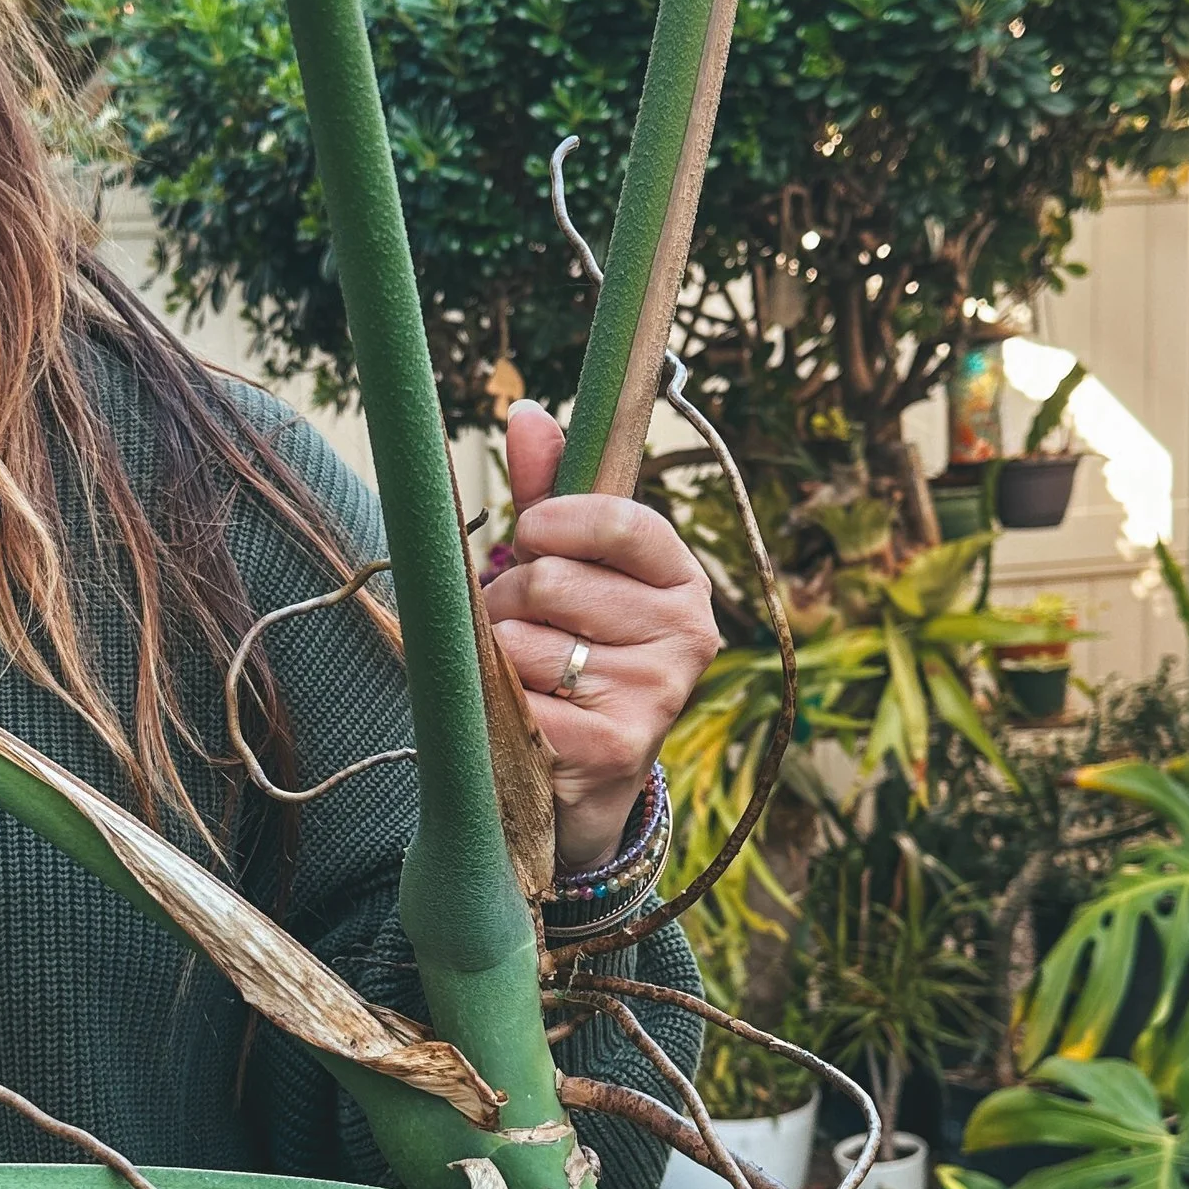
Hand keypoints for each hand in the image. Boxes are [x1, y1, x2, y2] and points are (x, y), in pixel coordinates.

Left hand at [482, 402, 719, 876]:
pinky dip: (501, 709)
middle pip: (551, 580)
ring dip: (499, 659)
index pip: (618, 519)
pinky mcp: (618, 746)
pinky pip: (520, 702)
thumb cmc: (579, 650)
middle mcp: (689, 632)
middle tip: (521, 626)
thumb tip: (526, 412)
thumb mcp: (574, 568)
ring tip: (527, 676)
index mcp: (684, 577)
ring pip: (524, 644)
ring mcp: (658, 692)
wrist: (592, 775)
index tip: (528, 534)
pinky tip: (525, 720)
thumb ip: (550, 492)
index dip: (553, 522)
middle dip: (510, 600)